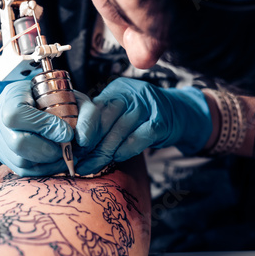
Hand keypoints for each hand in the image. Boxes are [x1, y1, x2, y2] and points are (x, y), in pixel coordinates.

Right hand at [0, 80, 94, 175]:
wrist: (37, 99)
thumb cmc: (55, 95)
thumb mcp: (73, 96)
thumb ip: (84, 114)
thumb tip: (78, 139)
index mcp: (10, 97)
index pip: (17, 115)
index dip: (44, 126)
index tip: (67, 132)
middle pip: (18, 144)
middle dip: (48, 150)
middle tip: (65, 148)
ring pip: (20, 161)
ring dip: (48, 162)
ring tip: (63, 154)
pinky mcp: (4, 156)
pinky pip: (22, 170)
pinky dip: (43, 168)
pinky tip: (56, 160)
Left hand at [75, 77, 212, 174]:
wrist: (181, 114)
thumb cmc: (143, 117)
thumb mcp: (121, 110)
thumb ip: (101, 121)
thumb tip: (73, 144)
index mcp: (117, 89)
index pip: (94, 106)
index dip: (82, 126)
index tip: (73, 144)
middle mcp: (132, 93)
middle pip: (105, 119)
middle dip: (89, 144)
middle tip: (77, 161)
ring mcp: (148, 106)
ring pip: (119, 131)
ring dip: (103, 153)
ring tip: (91, 166)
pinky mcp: (161, 122)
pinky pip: (138, 138)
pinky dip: (125, 150)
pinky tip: (116, 159)